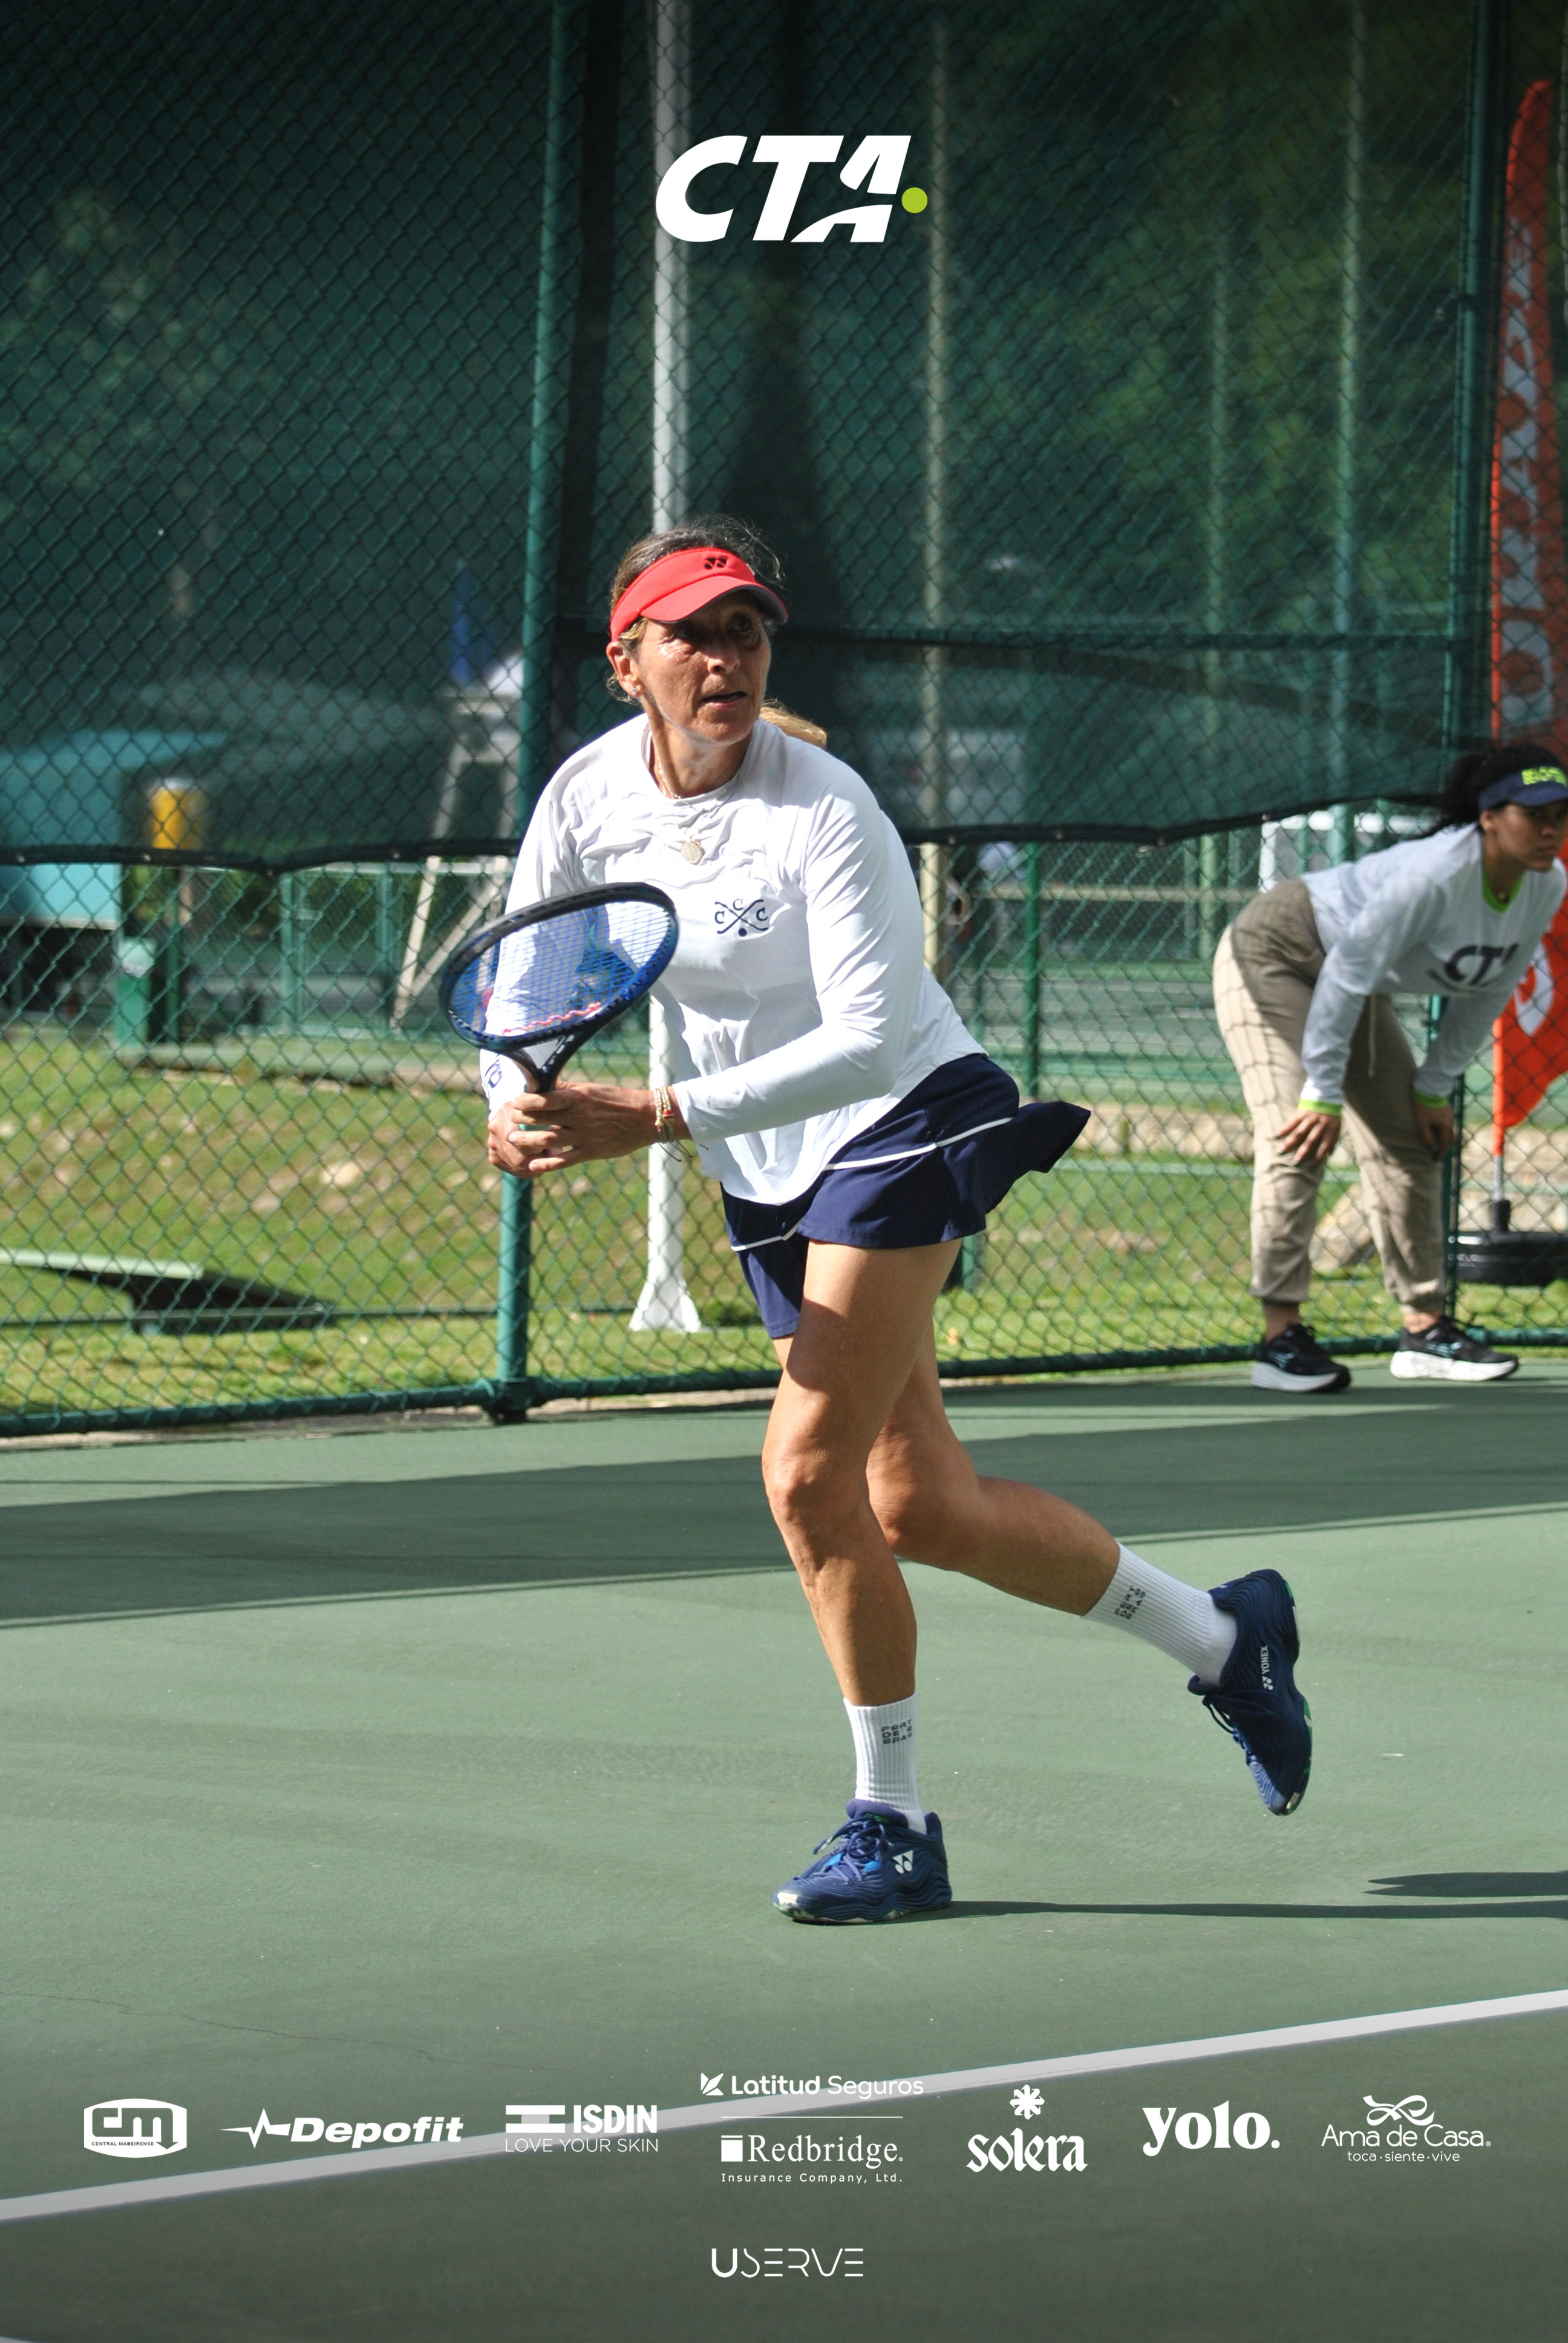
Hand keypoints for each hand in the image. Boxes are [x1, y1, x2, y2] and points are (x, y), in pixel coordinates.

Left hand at [486, 1081, 674, 1178]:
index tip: (515, 1103)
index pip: (542, 1098)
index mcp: (577, 1097)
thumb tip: (544, 1084)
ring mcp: (584, 1135)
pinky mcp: (591, 1152)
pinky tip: (533, 1165)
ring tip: (513, 1141)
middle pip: (540, 1118)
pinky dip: (547, 1163)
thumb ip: (567, 1089)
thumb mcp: (592, 1089)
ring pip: (548, 1139)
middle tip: (508, 1121)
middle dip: (521, 1120)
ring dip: (527, 1141)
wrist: (646, 1118)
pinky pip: (565, 1159)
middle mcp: (577, 1116)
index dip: (524, 1102)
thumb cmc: (618, 1100)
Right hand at [1273, 1106, 1342, 1166]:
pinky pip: (1292, 1121)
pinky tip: (1277, 1135)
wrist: (1326, 1094)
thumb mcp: (1337, 1125)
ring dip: (1290, 1142)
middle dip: (1303, 1151)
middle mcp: (1320, 1123)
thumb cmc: (1331, 1114)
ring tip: (1281, 1151)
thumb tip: (1329, 1154)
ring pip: (1299, 1132)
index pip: (1326, 1143)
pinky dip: (1284, 1128)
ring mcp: (1310, 1118)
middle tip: (1295, 1162)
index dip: (1320, 1153)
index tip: (1313, 1163)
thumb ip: (1333, 1139)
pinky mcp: (1302, 1112)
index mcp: (1331, 1128)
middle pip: (1310, 1139)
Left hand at [1411, 1096, 1454, 1160]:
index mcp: (1445, 1126)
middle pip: (1450, 1139)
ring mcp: (1450, 1114)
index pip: (1444, 1144)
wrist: (1429, 1086)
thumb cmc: (1423, 1105)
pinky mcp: (1447, 1109)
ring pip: (1449, 1130)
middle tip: (1435, 1152)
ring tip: (1435, 1141)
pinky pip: (1447, 1123)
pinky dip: (1443, 1130)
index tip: (1434, 1160)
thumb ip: (1425, 1135)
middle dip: (1444, 1147)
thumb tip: (1429, 1145)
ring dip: (1443, 1138)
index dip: (1439, 1154)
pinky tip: (1435, 1128)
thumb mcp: (1421, 1122)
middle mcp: (1450, 1121)